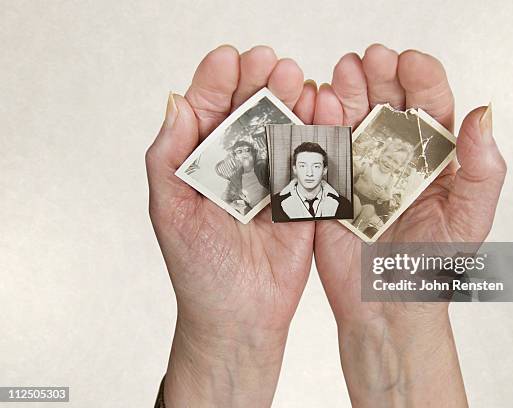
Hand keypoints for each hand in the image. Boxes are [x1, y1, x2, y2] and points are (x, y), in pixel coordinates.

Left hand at [145, 45, 315, 406]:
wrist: (240, 317)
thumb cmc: (198, 270)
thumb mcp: (171, 212)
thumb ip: (168, 159)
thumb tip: (175, 102)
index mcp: (205, 164)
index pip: (210, 111)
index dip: (218, 81)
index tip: (229, 58)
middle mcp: (241, 165)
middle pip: (252, 112)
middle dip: (261, 82)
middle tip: (272, 63)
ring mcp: (275, 180)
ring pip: (285, 129)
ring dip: (292, 101)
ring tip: (298, 81)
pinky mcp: (304, 198)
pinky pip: (313, 161)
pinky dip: (319, 133)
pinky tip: (322, 112)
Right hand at [313, 45, 505, 406]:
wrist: (387, 304)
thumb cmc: (432, 265)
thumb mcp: (469, 218)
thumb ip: (483, 168)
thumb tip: (485, 112)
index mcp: (432, 155)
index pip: (430, 103)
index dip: (421, 76)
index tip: (409, 62)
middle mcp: (395, 153)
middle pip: (387, 100)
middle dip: (379, 73)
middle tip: (371, 58)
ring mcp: (359, 164)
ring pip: (351, 115)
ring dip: (346, 88)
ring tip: (344, 71)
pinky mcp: (329, 181)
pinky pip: (322, 146)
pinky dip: (318, 121)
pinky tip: (319, 103)